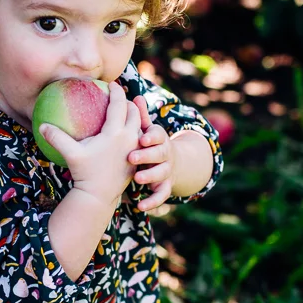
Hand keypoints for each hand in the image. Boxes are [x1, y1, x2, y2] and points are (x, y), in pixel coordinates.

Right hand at [38, 82, 139, 205]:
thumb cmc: (84, 174)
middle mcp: (130, 138)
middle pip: (135, 112)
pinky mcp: (137, 159)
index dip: (116, 91)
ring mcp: (135, 149)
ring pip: (140, 126)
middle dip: (129, 102)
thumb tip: (40, 125)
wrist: (99, 196)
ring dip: (134, 117)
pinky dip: (134, 131)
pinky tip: (124, 133)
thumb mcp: (70, 154)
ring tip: (124, 113)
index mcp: (116, 133)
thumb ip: (57, 138)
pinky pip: (139, 139)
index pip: (119, 104)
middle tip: (119, 98)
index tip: (112, 83)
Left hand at [127, 95, 174, 211]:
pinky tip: (139, 206)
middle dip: (147, 155)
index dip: (151, 136)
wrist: (170, 162)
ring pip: (162, 173)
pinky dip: (152, 201)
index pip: (157, 135)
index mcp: (158, 138)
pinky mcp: (165, 186)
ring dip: (150, 176)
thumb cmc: (149, 144)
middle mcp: (165, 153)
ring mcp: (167, 170)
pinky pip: (162, 195)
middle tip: (132, 158)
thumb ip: (139, 116)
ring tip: (138, 179)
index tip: (141, 138)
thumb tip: (134, 95)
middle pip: (160, 153)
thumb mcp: (146, 130)